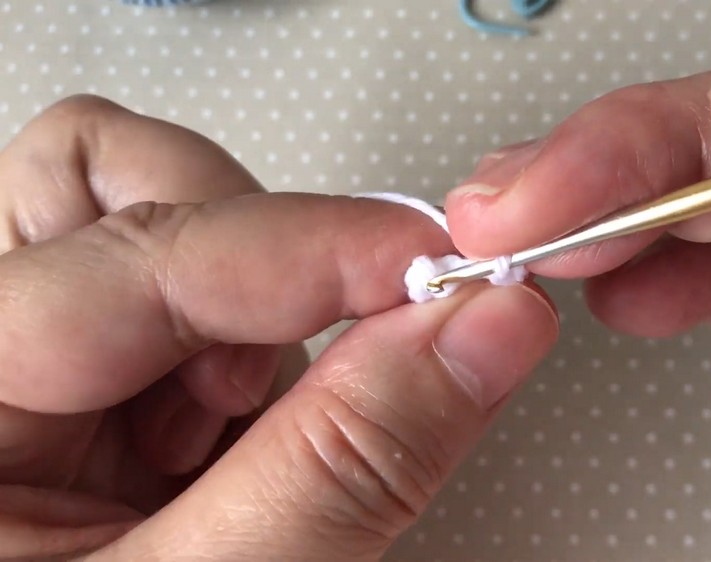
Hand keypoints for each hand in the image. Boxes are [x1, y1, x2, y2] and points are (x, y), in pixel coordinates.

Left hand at [0, 96, 557, 560]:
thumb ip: (348, 461)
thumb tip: (481, 330)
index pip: (139, 255)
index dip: (313, 247)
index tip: (443, 268)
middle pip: (97, 183)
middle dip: (241, 249)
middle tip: (287, 371)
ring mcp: (25, 368)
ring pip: (149, 225)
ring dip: (242, 307)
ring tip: (242, 429)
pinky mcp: (87, 393)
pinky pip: (187, 306)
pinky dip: (245, 359)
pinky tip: (234, 442)